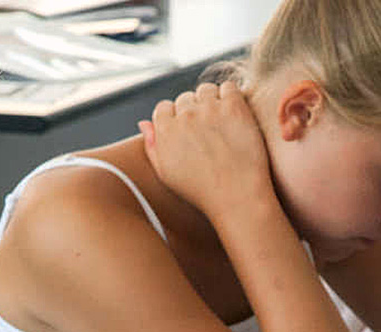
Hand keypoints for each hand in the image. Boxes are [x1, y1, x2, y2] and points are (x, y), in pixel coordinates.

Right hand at [137, 81, 273, 220]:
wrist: (236, 196)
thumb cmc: (201, 190)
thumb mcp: (166, 174)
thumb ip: (152, 146)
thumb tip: (144, 124)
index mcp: (166, 130)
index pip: (163, 108)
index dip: (173, 119)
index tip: (186, 131)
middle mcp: (185, 116)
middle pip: (184, 98)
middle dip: (192, 111)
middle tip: (206, 131)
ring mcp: (210, 109)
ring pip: (205, 90)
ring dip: (211, 101)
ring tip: (220, 122)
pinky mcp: (234, 108)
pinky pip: (229, 87)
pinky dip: (231, 96)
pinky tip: (234, 115)